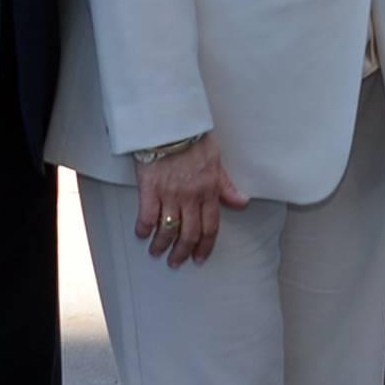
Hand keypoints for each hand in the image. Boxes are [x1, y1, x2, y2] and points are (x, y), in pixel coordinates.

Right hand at [136, 135, 249, 266]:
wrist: (169, 122)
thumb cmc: (192, 137)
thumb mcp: (216, 160)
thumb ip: (226, 185)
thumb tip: (242, 202)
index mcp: (209, 190)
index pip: (210, 227)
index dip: (205, 246)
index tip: (199, 258)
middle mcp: (191, 196)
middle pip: (189, 234)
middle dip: (182, 252)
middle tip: (176, 262)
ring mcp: (169, 194)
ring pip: (168, 229)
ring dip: (161, 245)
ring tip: (156, 252)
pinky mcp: (149, 188)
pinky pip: (146, 216)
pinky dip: (143, 229)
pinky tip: (142, 234)